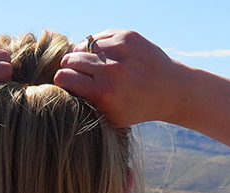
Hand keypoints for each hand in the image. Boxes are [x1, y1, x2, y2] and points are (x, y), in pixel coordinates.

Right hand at [53, 30, 185, 127]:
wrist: (171, 89)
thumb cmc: (136, 107)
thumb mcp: (110, 118)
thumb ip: (85, 106)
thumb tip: (59, 92)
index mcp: (104, 93)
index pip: (63, 77)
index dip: (62, 80)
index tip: (68, 84)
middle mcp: (111, 71)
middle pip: (70, 59)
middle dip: (70, 66)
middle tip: (80, 74)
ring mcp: (120, 50)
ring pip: (83, 45)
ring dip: (84, 55)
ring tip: (93, 65)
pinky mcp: (127, 36)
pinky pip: (98, 37)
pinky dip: (98, 46)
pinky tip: (107, 57)